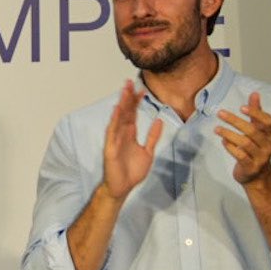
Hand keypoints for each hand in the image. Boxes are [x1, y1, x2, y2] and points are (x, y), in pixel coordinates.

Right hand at [101, 80, 162, 200]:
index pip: (134, 114)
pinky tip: (117, 110)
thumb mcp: (148, 152)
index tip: (142, 89)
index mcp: (130, 135)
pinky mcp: (111, 148)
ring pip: (119, 118)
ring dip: (121, 104)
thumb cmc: (133, 172)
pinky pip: (113, 132)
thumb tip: (159, 121)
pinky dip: (115, 120)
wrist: (123, 187)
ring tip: (124, 91)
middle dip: (128, 97)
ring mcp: (115, 140)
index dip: (137, 102)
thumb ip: (153, 136)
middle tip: (130, 82)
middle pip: (125, 112)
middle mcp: (122, 134)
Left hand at [216, 92, 270, 185]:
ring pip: (245, 143)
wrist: (258, 175)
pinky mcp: (251, 167)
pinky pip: (240, 156)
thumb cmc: (256, 148)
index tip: (242, 107)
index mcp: (270, 135)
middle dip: (235, 121)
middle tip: (220, 113)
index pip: (268, 121)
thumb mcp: (258, 131)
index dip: (257, 113)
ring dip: (229, 134)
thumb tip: (254, 93)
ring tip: (216, 128)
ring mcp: (260, 157)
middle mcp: (268, 145)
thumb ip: (256, 113)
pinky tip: (223, 141)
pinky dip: (230, 147)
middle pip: (253, 131)